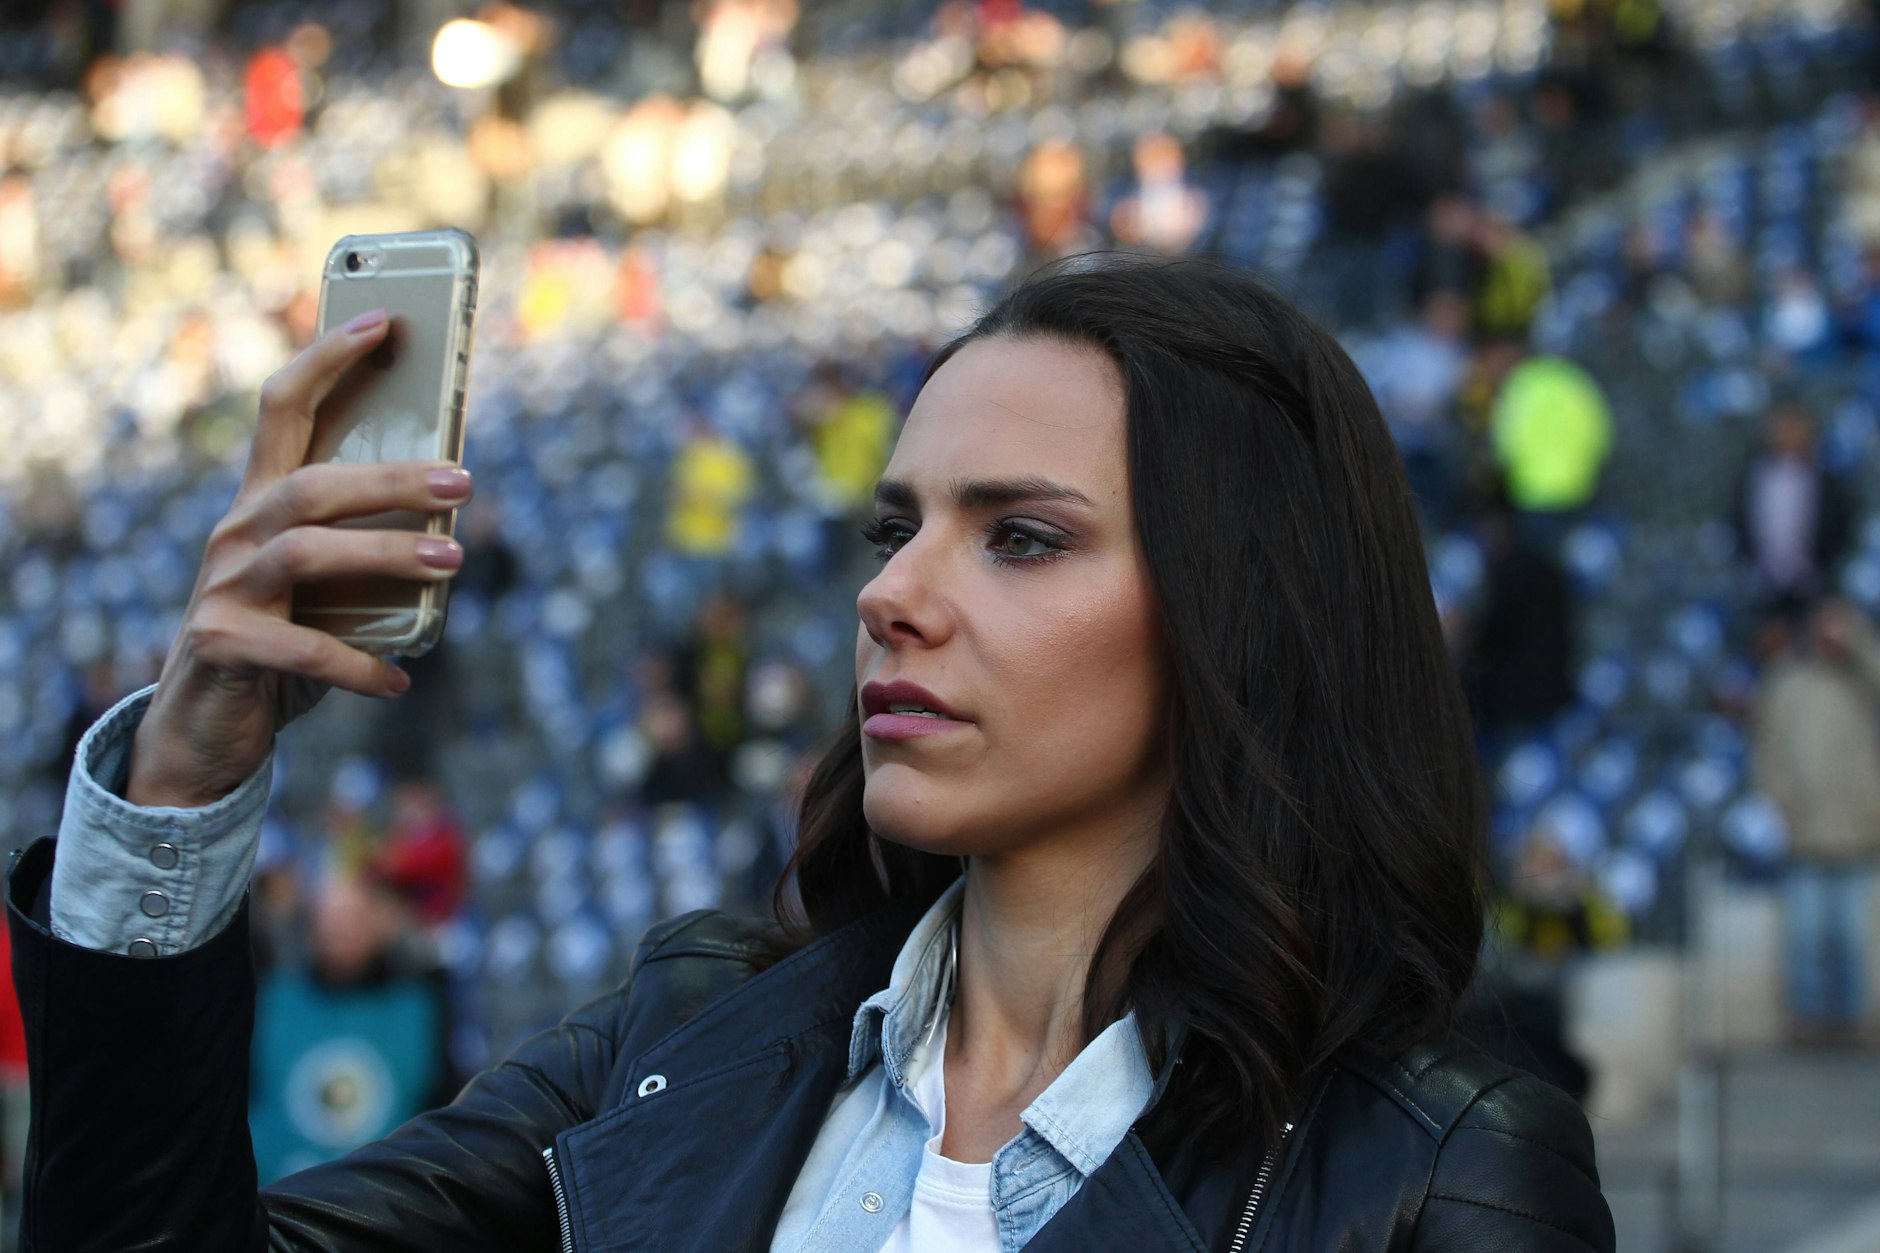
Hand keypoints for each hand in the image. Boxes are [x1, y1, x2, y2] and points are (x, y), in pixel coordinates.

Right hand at [124, 309, 473, 807]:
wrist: (203, 733)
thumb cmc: (282, 646)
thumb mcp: (326, 590)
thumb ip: (366, 554)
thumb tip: (456, 533)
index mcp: (262, 506)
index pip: (284, 408)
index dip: (328, 359)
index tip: (384, 321)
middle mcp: (236, 534)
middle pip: (313, 484)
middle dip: (391, 478)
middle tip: (463, 484)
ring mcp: (222, 588)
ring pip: (307, 551)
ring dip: (386, 554)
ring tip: (452, 564)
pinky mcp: (220, 644)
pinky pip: (301, 647)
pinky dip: (358, 664)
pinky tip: (399, 682)